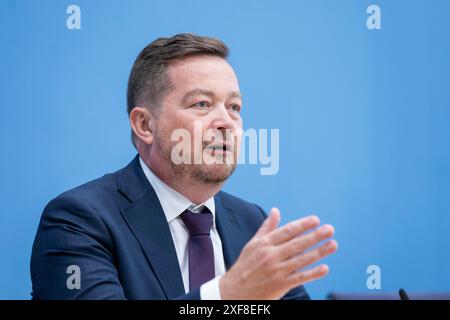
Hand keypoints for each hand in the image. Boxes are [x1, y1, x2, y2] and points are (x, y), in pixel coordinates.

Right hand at [219, 208, 337, 299]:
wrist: (234, 291)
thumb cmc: (245, 266)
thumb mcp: (253, 244)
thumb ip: (267, 228)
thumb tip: (276, 211)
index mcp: (264, 243)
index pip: (286, 232)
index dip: (302, 225)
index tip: (315, 220)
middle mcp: (270, 255)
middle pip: (296, 244)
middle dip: (314, 236)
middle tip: (329, 229)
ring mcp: (276, 270)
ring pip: (301, 260)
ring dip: (319, 252)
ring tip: (333, 244)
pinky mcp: (280, 285)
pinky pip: (299, 278)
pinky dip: (312, 274)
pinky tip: (325, 268)